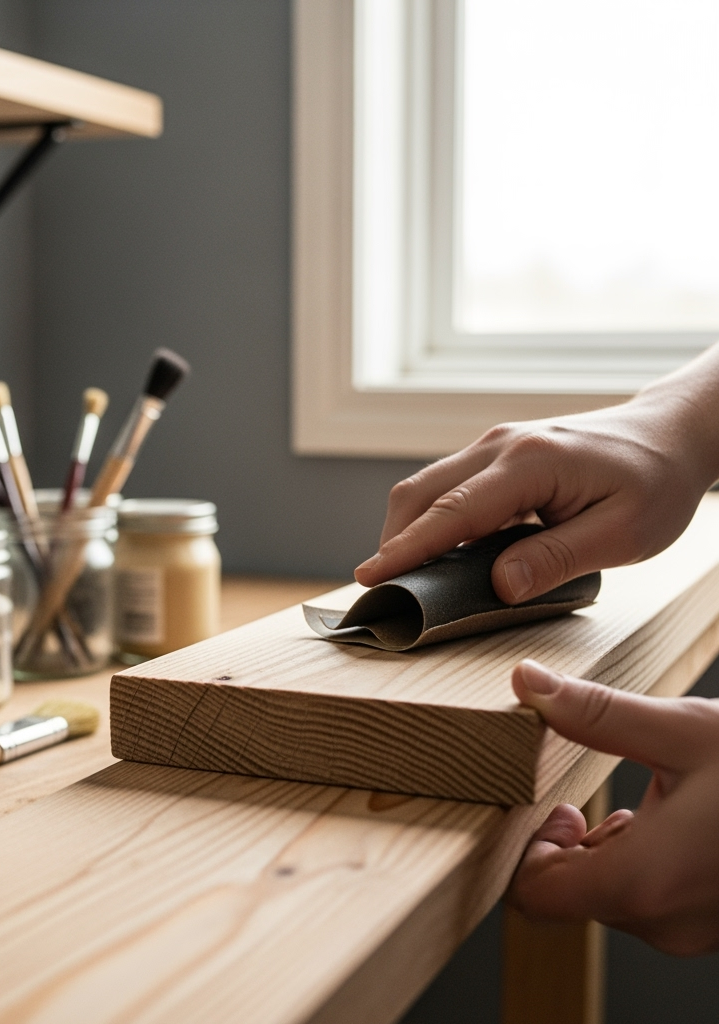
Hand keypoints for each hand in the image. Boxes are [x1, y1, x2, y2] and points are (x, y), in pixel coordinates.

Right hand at [355, 349, 718, 603]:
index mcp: (530, 463)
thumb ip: (557, 559)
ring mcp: (495, 445)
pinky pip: (448, 486)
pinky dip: (431, 520)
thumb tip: (499, 586)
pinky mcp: (497, 454)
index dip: (407, 549)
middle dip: (393, 541)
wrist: (670, 434)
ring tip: (403, 577)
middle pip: (421, 492)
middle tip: (379, 590)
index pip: (452, 512)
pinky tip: (439, 553)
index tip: (371, 577)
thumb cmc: (655, 483)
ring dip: (409, 530)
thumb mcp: (623, 534)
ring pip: (428, 487)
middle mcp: (501, 445)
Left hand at [506, 659, 718, 955]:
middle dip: (560, 842)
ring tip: (624, 798)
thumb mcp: (685, 731)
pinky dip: (637, 858)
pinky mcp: (715, 921)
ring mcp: (692, 929)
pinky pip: (650, 897)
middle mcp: (664, 922)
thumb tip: (526, 681)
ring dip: (601, 848)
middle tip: (573, 791)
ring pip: (609, 895)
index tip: (540, 802)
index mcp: (644, 882)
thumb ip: (595, 714)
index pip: (533, 896)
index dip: (521, 847)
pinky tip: (658, 816)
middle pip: (568, 894)